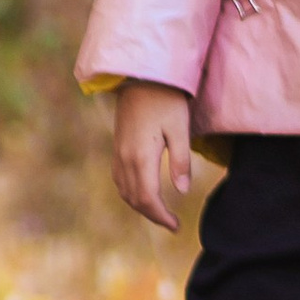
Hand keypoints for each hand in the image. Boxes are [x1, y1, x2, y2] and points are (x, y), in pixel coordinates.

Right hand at [110, 82, 193, 230]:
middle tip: (171, 222)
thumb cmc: (166, 98)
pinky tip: (143, 191)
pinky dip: (130, 192)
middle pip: (134, 199)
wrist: (141, 74)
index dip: (161, 217)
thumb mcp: (180, 128)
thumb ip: (181, 161)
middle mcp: (125, 158)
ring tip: (159, 211)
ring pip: (124, 190)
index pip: (148, 199)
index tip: (176, 226)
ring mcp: (118, 151)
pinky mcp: (117, 145)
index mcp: (141, 157)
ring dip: (140, 205)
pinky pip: (119, 178)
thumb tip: (182, 192)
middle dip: (152, 214)